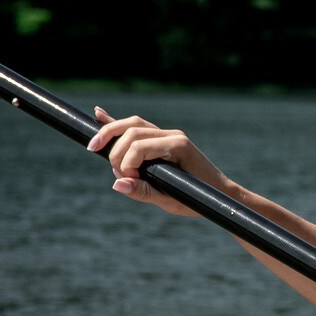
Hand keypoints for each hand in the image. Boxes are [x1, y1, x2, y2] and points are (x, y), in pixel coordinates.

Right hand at [87, 107, 232, 216]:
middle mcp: (173, 135)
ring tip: (95, 146)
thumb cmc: (199, 199)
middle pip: (132, 130)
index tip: (127, 182)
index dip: (126, 164)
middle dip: (117, 152)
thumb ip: (144, 192)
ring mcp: (168, 134)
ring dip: (111, 134)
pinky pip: (138, 127)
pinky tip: (99, 113)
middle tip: (117, 174)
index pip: (139, 146)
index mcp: (178, 146)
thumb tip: (117, 184)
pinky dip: (117, 123)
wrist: (220, 194)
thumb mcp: (172, 201)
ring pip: (133, 124)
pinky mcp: (163, 139)